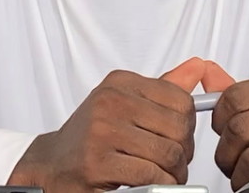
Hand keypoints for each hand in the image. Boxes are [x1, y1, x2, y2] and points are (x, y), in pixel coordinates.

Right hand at [7, 58, 205, 192]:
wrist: (51, 165)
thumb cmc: (90, 137)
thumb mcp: (125, 103)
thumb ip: (163, 89)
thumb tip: (198, 67)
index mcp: (119, 83)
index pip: (181, 99)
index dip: (188, 126)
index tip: (178, 138)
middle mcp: (110, 101)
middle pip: (178, 128)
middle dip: (183, 153)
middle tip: (174, 163)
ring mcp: (102, 131)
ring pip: (168, 153)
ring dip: (174, 173)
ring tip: (165, 177)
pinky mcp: (98, 162)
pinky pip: (151, 175)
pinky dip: (159, 185)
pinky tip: (151, 184)